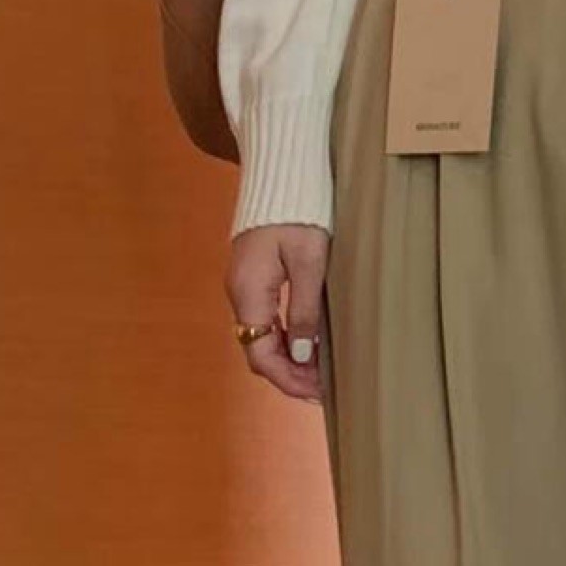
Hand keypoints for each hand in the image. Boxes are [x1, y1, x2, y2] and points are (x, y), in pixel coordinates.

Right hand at [226, 223, 328, 401]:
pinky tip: (308, 345)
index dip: (287, 379)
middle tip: (324, 388)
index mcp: (249, 292)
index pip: (259, 355)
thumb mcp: (309, 263)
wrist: (282, 173)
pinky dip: (286, 339)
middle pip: (258, 351)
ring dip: (289, 360)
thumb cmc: (298, 212)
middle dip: (290, 375)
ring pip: (262, 339)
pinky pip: (266, 321)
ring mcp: (245, 287)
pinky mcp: (254, 279)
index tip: (317, 392)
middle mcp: (240, 294)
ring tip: (321, 372)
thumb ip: (304, 310)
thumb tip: (301, 354)